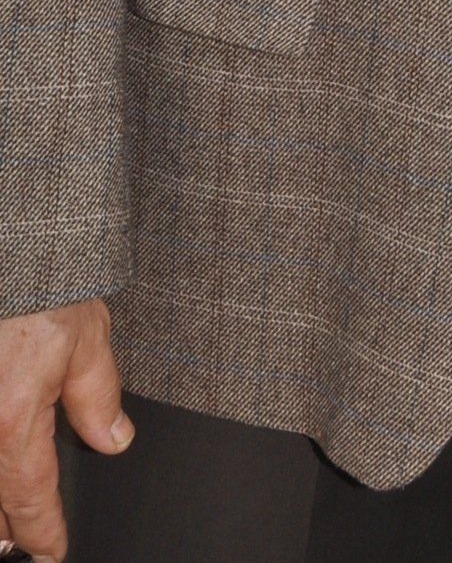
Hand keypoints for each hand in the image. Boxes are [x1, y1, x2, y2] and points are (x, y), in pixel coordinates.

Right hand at [0, 300, 130, 562]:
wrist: (8, 245)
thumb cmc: (41, 287)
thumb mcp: (87, 340)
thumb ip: (98, 399)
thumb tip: (114, 441)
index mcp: (12, 422)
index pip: (28, 500)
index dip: (41, 533)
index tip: (51, 552)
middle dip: (4, 528)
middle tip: (21, 543)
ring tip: (4, 519)